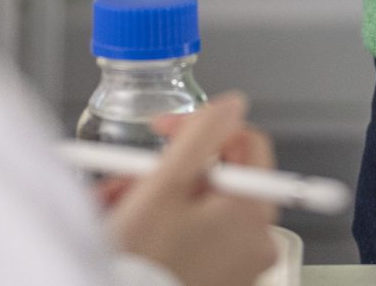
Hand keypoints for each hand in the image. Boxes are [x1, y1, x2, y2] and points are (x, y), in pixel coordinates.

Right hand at [105, 94, 280, 285]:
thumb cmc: (145, 261)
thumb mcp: (166, 184)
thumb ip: (202, 134)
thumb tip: (232, 106)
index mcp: (253, 212)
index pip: (247, 141)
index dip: (202, 127)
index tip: (166, 131)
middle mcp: (258, 241)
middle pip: (218, 178)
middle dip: (167, 171)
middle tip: (130, 178)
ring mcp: (241, 266)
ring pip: (201, 208)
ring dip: (157, 198)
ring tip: (117, 208)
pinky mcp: (221, 281)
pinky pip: (198, 237)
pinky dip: (167, 227)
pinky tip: (131, 230)